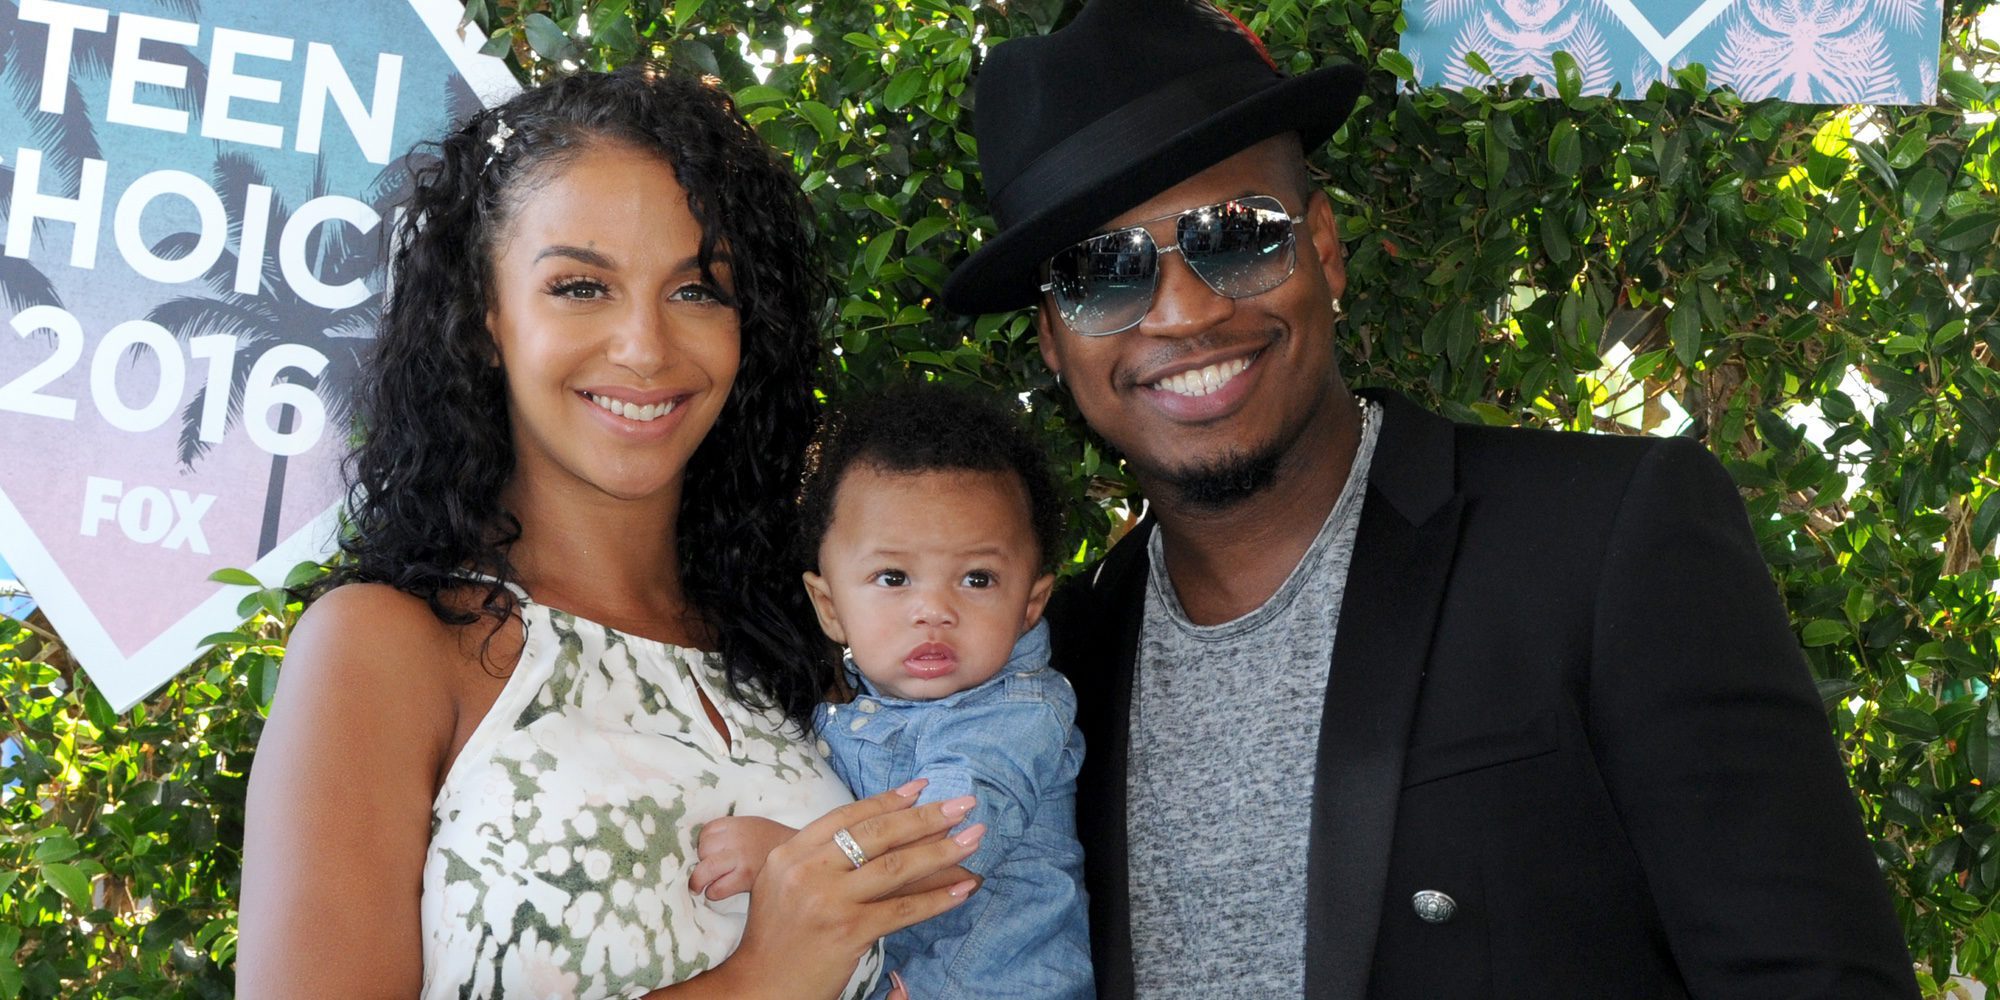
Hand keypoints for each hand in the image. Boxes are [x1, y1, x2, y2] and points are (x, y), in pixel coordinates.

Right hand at [708, 780, 984, 999]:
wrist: (761, 986)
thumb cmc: (779, 936)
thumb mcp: (788, 885)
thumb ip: (824, 860)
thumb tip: (890, 834)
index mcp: (790, 853)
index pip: (847, 817)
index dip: (888, 800)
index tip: (923, 788)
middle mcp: (807, 870)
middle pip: (877, 834)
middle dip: (927, 816)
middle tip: (963, 804)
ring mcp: (827, 900)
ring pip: (896, 867)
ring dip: (942, 851)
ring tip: (974, 837)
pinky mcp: (848, 930)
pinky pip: (903, 909)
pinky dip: (938, 898)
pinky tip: (964, 889)